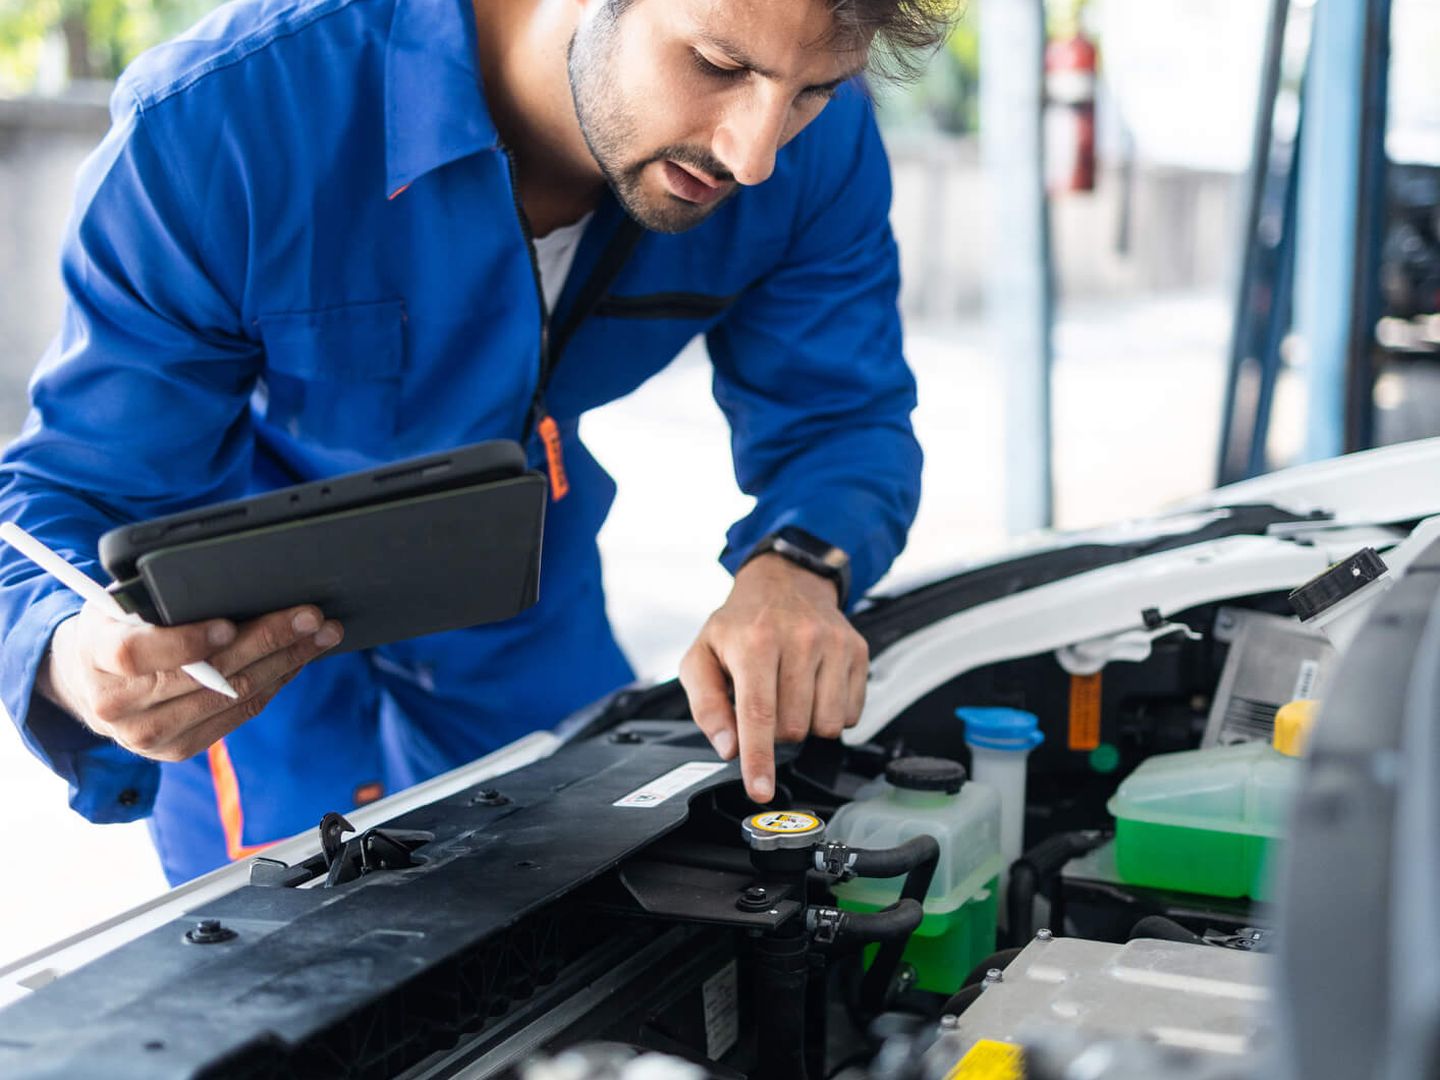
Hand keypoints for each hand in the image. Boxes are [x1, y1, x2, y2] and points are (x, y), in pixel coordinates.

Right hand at [36, 602, 342, 761]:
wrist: (89, 682)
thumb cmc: (116, 627)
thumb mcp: (120, 604)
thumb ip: (156, 599)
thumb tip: (226, 581)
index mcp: (97, 657)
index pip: (136, 653)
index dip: (186, 642)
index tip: (228, 624)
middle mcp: (119, 706)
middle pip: (206, 676)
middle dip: (267, 641)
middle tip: (309, 616)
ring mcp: (149, 736)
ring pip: (233, 697)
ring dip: (287, 662)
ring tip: (322, 634)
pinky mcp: (178, 749)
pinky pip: (239, 714)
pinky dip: (276, 682)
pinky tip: (299, 658)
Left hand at [679, 553, 867, 801]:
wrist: (785, 581)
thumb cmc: (739, 625)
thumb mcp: (702, 656)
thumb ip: (706, 705)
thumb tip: (728, 747)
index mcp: (754, 642)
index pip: (758, 713)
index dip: (759, 758)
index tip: (760, 790)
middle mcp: (799, 639)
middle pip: (793, 727)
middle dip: (776, 731)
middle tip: (765, 701)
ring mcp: (834, 643)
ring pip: (825, 725)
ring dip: (805, 724)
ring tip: (790, 693)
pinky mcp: (857, 650)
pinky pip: (850, 714)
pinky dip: (830, 713)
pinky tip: (814, 688)